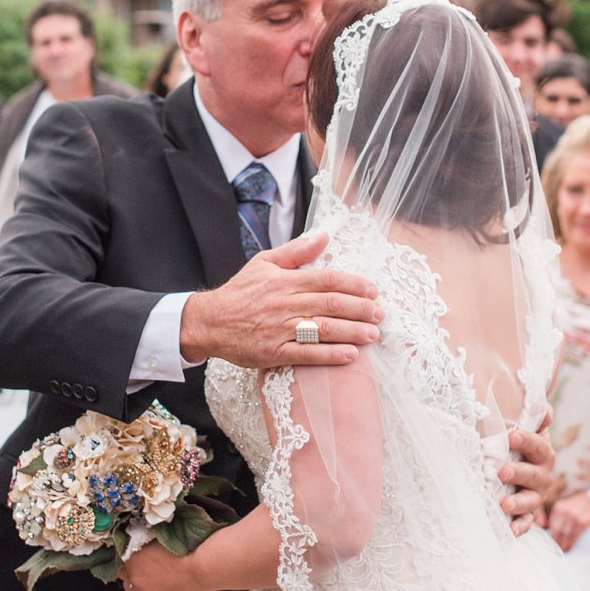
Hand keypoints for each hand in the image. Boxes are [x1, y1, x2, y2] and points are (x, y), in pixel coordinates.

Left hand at [118, 540, 197, 590]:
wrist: (199, 566)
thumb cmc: (185, 549)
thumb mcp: (161, 537)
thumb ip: (148, 540)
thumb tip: (146, 541)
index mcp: (133, 556)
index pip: (121, 557)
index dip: (131, 555)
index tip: (139, 554)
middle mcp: (135, 575)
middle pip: (124, 574)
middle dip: (132, 570)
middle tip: (145, 566)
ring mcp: (145, 590)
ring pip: (131, 590)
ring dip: (138, 585)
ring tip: (150, 580)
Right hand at [177, 228, 382, 368]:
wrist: (208, 322)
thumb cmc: (239, 292)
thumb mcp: (264, 263)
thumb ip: (296, 251)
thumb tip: (325, 235)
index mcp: (284, 281)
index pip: (326, 279)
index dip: (353, 285)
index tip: (373, 290)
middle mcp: (284, 303)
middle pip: (330, 304)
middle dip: (360, 309)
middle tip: (381, 313)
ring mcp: (279, 329)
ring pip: (322, 329)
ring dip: (352, 331)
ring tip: (373, 334)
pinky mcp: (273, 352)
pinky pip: (307, 354)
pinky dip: (330, 355)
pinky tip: (350, 355)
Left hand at [499, 422, 559, 535]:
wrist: (516, 473)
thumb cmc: (517, 447)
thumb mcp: (525, 430)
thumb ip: (534, 418)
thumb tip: (545, 411)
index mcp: (542, 454)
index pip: (539, 447)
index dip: (527, 441)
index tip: (511, 436)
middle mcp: (542, 477)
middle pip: (536, 475)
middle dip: (520, 473)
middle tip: (502, 471)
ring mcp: (535, 497)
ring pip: (531, 501)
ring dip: (518, 502)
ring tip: (504, 503)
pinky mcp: (527, 514)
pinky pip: (526, 523)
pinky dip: (519, 527)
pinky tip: (508, 531)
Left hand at [546, 491, 589, 551]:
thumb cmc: (581, 503)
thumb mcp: (567, 505)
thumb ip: (559, 515)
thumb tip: (551, 531)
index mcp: (559, 507)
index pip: (552, 525)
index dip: (551, 536)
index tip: (550, 543)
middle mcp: (565, 511)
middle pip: (557, 531)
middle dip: (556, 542)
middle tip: (556, 550)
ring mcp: (574, 516)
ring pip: (566, 535)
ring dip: (564, 544)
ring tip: (563, 550)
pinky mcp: (583, 522)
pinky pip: (576, 535)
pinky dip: (572, 542)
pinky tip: (571, 546)